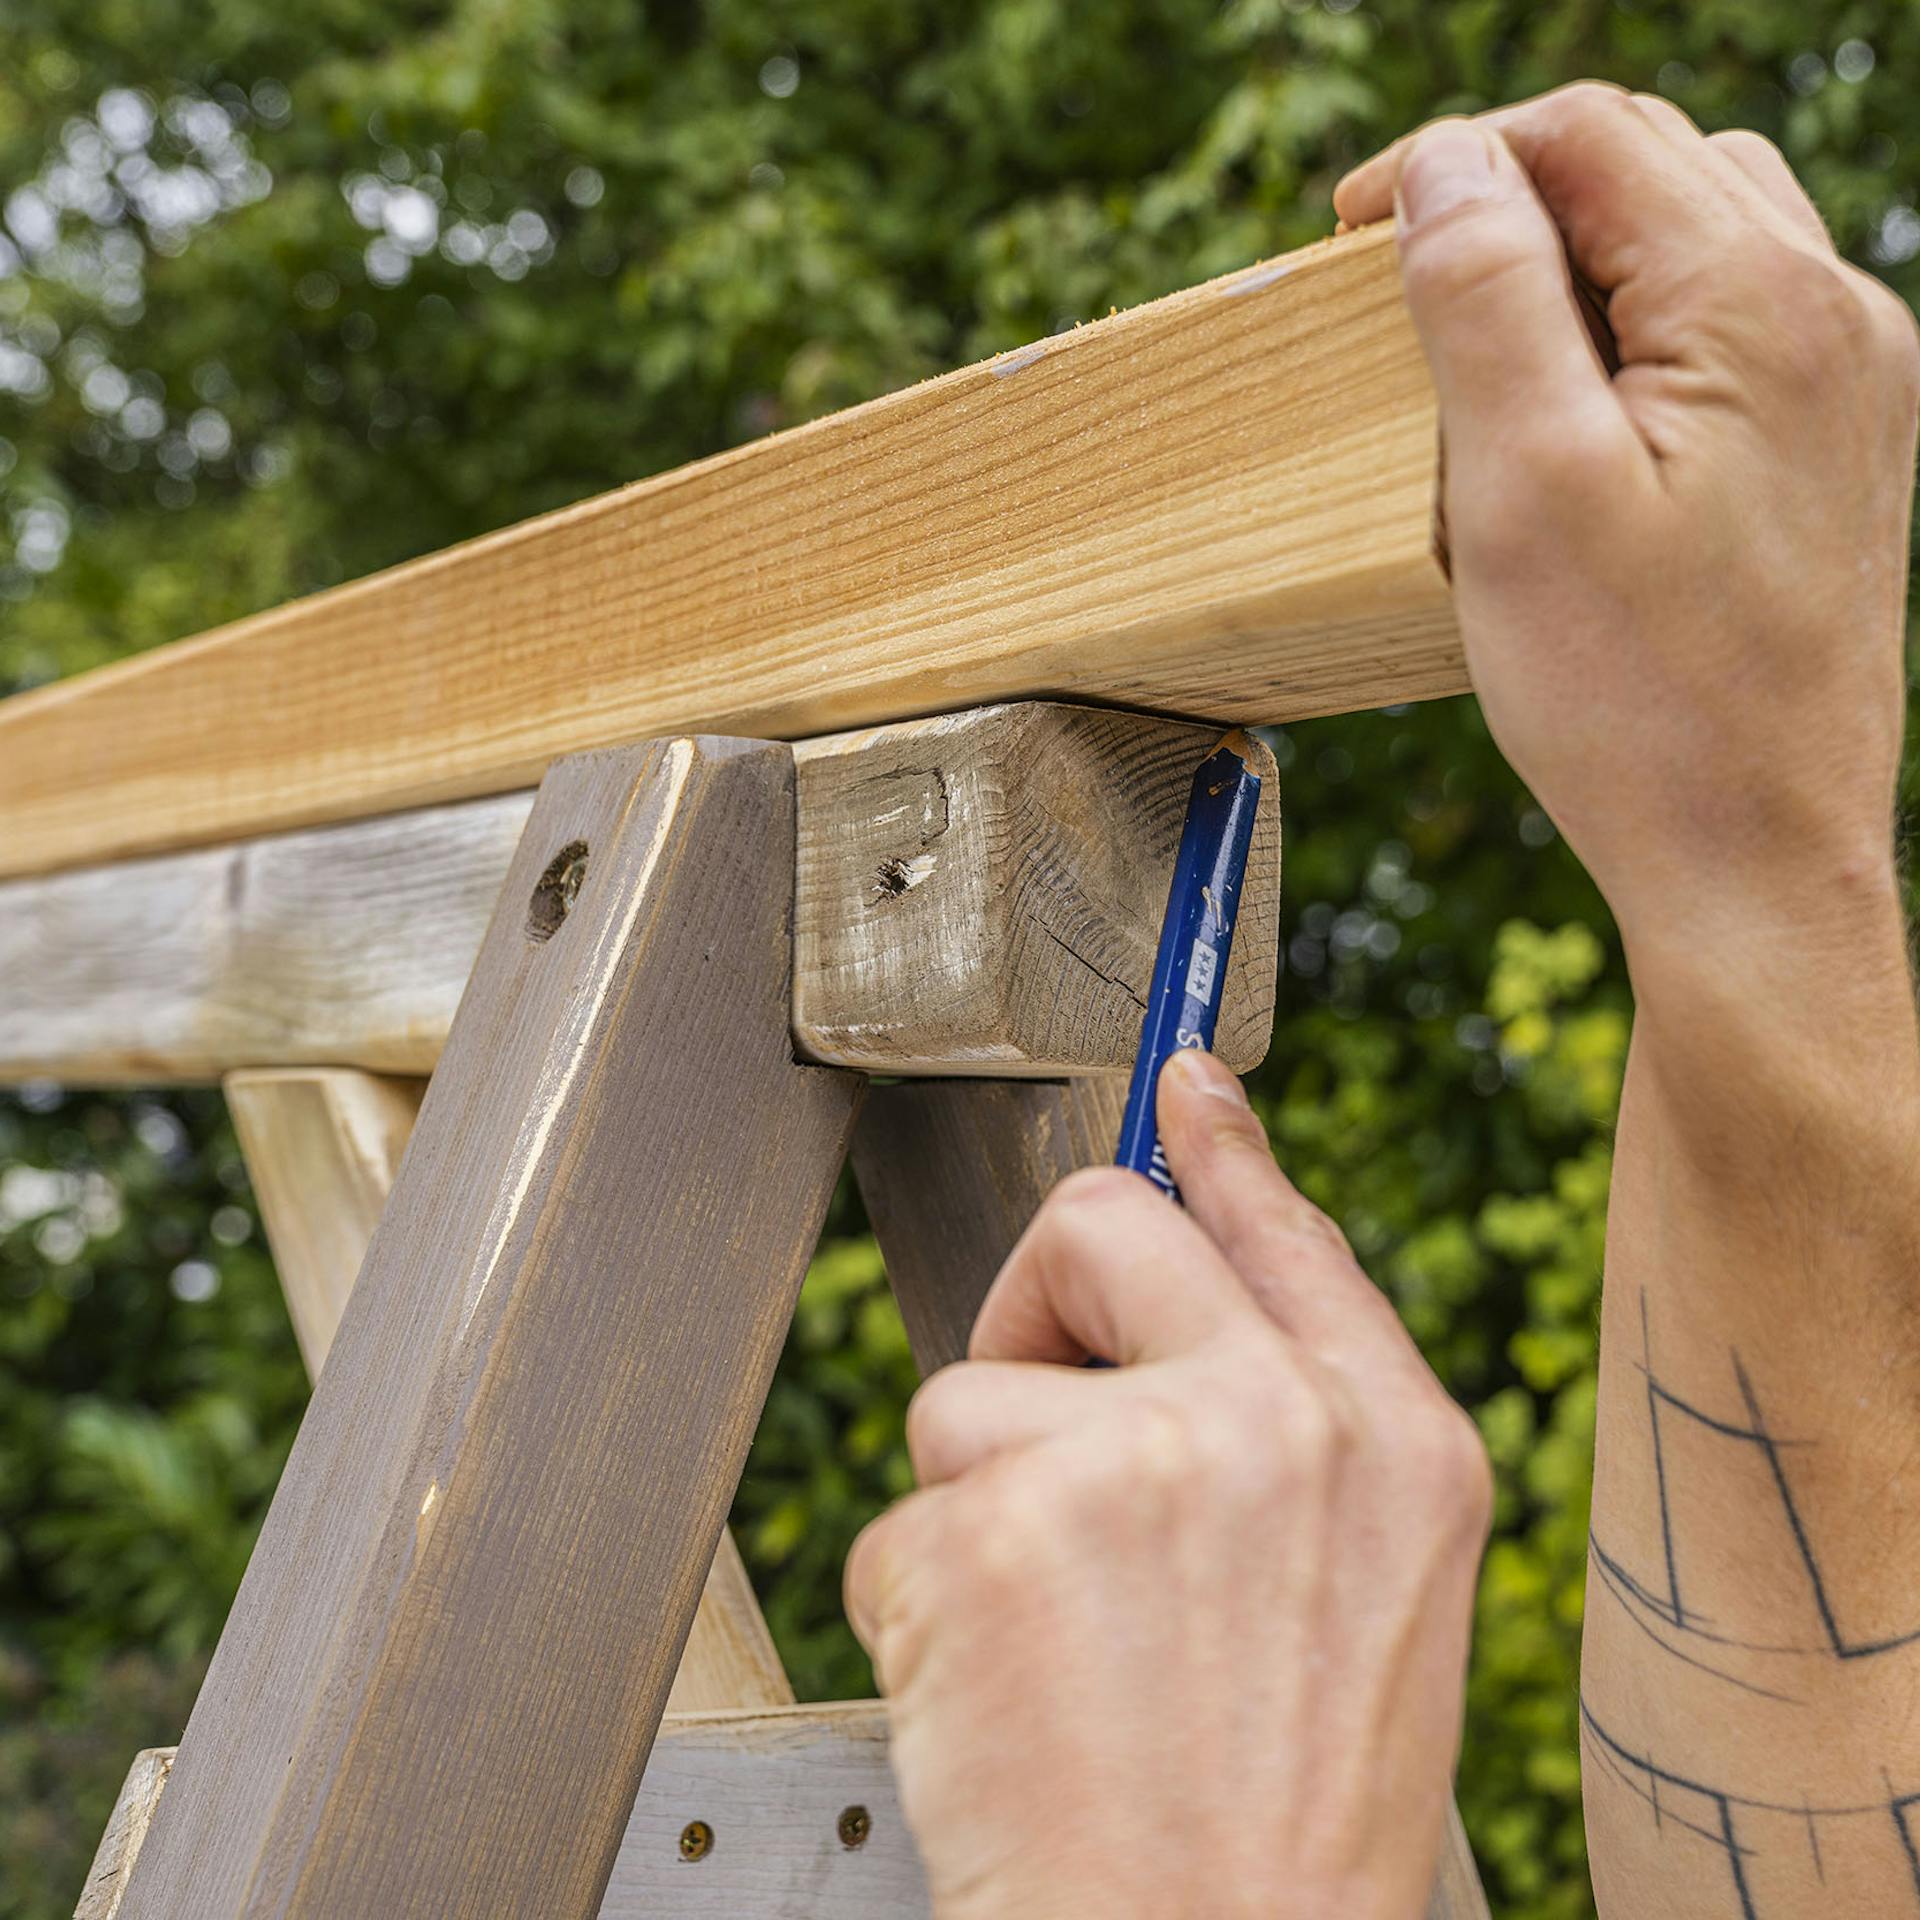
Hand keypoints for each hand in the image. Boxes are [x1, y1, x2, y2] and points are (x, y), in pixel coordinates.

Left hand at [844, 1048, 1490, 1919]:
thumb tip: (1209, 1313)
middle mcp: (1272, 1425)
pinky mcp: (990, 1539)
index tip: (1182, 1075)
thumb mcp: (1371, 1600)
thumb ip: (1296, 1434)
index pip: (1284, 1231)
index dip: (1221, 1148)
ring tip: (1062, 1657)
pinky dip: (928, 1613)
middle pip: (1099, 1228)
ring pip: (970, 1402)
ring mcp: (1129, 1469)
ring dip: (984, 1522)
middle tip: (1039, 1434)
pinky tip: (1010, 1706)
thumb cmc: (1287, 1818)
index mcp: (1389, 1441)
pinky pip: (902, 1527)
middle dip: (1038, 1301)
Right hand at [1334, 85, 1918, 973]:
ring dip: (1578, 252)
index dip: (1453, 157)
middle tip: (1398, 285)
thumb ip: (1484, 302)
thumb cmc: (1633, 699)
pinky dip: (1639, 321)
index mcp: (1756, 304)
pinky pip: (1735, 320)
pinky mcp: (1841, 446)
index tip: (1345, 233)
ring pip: (1700, 230)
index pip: (1587, 139)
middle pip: (1652, 165)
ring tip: (1481, 345)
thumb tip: (1445, 164)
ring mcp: (1853, 381)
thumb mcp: (1523, 490)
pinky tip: (1579, 411)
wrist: (1754, 855)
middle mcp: (1833, 313)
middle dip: (1512, 195)